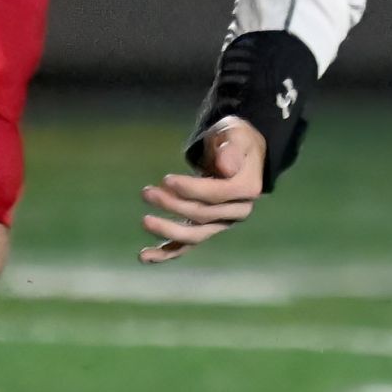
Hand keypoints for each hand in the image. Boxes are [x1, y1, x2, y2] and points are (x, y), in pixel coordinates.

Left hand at [140, 117, 264, 262]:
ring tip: (145, 221)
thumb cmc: (233, 139)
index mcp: (247, 188)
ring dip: (168, 231)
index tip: (166, 180)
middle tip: (147, 193)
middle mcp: (238, 211)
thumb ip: (231, 149)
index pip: (216, 195)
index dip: (190, 189)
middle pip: (202, 215)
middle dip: (173, 205)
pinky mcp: (206, 228)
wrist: (236, 153)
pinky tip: (144, 257)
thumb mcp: (235, 134)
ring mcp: (222, 223)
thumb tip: (225, 167)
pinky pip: (186, 246)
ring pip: (194, 236)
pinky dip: (166, 253)